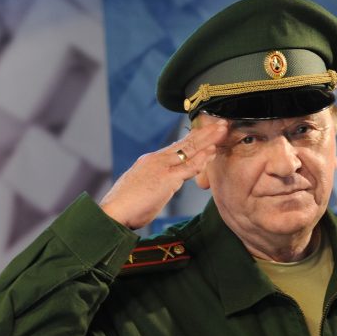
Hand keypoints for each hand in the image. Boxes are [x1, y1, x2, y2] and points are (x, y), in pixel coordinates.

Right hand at [99, 119, 227, 229]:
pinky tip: (212, 152)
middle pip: (186, 142)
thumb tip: (166, 181)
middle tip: (221, 123)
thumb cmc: (127, 205)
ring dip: (208, 139)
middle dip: (206, 132)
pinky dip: (201, 159)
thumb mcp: (144, 187)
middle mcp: (157, 159)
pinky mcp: (166, 179)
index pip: (178, 145)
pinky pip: (188, 167)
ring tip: (223, 130)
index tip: (208, 130)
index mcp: (152, 160)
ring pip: (189, 149)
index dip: (195, 137)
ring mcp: (162, 167)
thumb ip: (157, 180)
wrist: (113, 212)